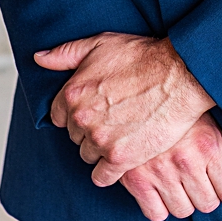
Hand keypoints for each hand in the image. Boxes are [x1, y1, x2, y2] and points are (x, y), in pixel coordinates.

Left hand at [35, 32, 216, 185]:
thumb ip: (66, 53)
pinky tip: (123, 155)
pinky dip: (110, 170)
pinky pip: (101, 177)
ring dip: (102, 148)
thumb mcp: (102, 44)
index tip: (97, 107)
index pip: (58, 116)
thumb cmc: (144, 56)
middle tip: (115, 117)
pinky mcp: (120, 159)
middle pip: (75, 136)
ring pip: (88, 155)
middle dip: (91, 129)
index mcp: (72, 93)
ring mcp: (100, 140)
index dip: (78, 112)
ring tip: (124, 132)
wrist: (182, 74)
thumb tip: (39, 58)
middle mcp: (81, 119)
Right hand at [118, 113, 221, 220]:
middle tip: (198, 180)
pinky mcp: (136, 181)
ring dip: (183, 201)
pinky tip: (161, 189)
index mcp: (208, 144)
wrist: (140, 98)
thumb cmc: (180, 113)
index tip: (221, 183)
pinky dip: (160, 207)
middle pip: (207, 204)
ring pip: (182, 211)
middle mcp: (186, 161)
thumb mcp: (211, 125)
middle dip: (206, 195)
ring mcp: (160, 172)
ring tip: (179, 182)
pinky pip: (156, 215)